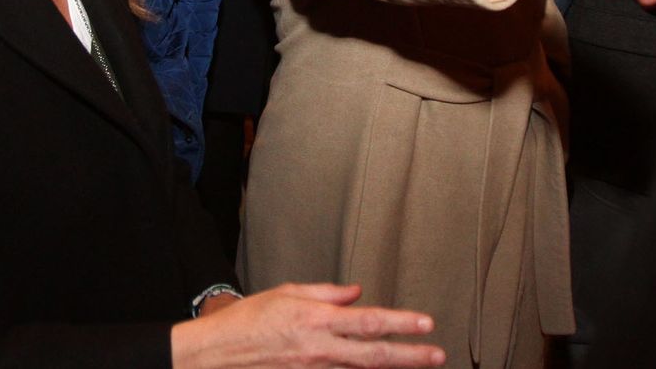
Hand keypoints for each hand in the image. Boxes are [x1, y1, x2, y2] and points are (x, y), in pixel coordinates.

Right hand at [170, 282, 444, 367]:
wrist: (217, 354)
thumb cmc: (248, 321)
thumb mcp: (287, 293)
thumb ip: (326, 293)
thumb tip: (357, 293)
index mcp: (317, 320)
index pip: (369, 320)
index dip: (402, 323)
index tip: (426, 323)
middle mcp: (320, 348)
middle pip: (375, 354)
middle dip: (410, 356)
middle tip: (438, 355)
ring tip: (419, 366)